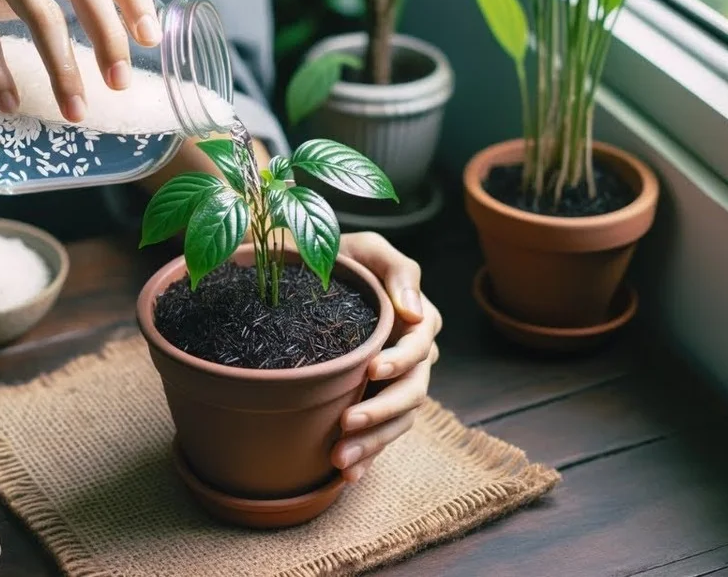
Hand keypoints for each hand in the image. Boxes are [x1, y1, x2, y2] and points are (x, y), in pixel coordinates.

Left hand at [330, 232, 441, 482]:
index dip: (399, 361)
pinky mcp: (373, 403)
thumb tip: (415, 313)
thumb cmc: (343, 258)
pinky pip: (379, 436)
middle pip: (411, 393)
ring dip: (373, 443)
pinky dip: (367, 457)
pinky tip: (347, 476)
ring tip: (340, 459)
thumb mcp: (368, 250)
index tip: (370, 369)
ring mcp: (394, 385)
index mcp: (416, 323)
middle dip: (382, 412)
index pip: (418, 348)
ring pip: (397, 421)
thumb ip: (398, 272)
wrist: (309, 275)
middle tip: (347, 424)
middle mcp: (412, 358)